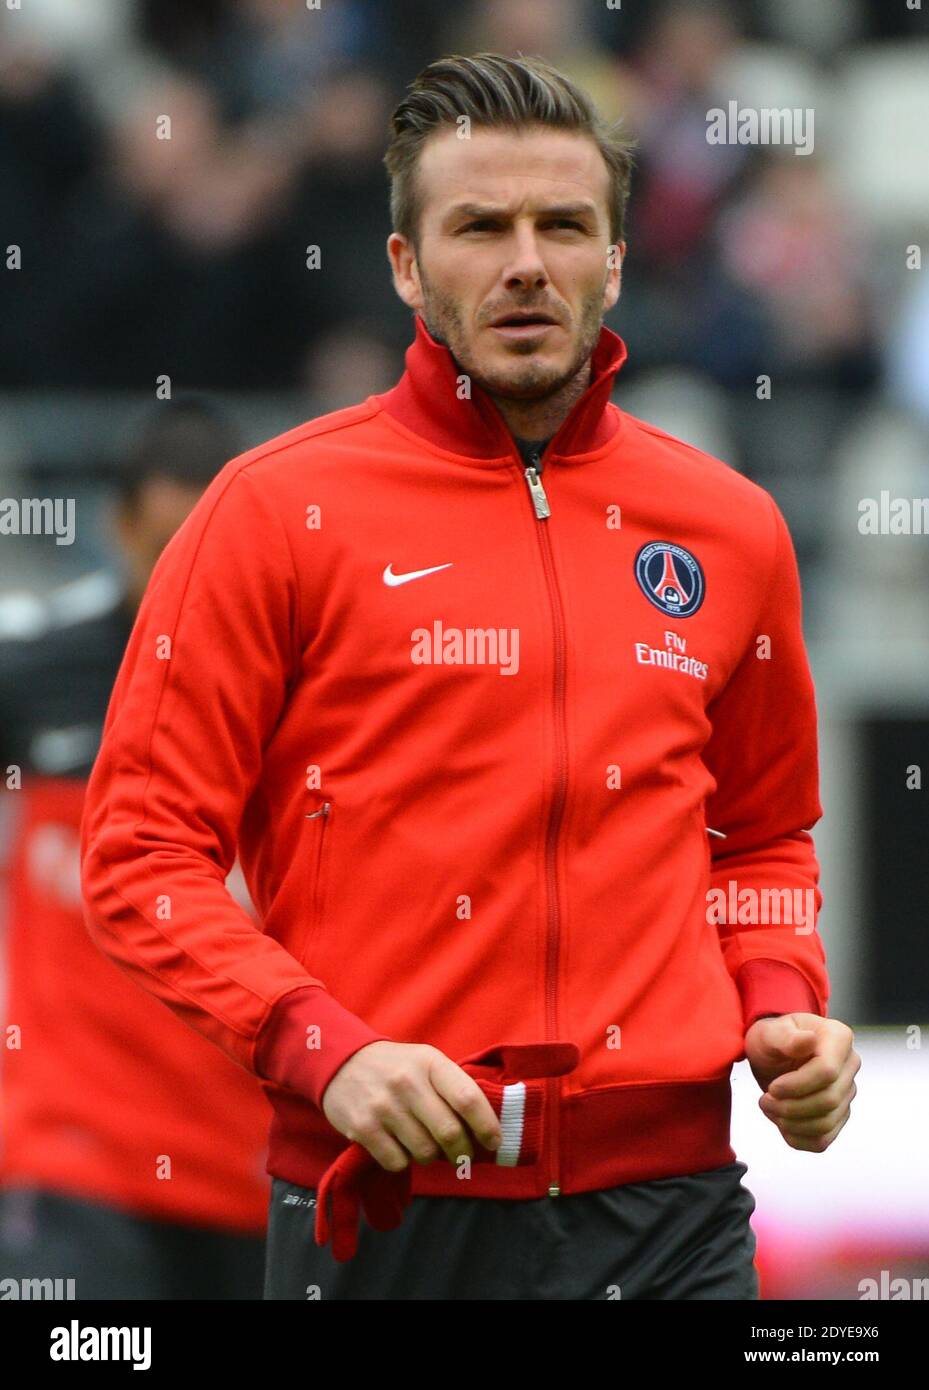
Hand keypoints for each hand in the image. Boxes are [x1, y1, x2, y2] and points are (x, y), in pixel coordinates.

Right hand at [321, 1041, 502, 1172]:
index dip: (487, 1126)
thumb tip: (486, 1128)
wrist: (341, 1062)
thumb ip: (453, 1087)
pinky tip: (399, 1145)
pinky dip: (404, 1161)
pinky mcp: (363, 1128)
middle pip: (449, 1133)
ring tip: (425, 1144)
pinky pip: (398, 1162)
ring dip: (431, 1156)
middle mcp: (407, 1082)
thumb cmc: (396, 1067)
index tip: (494, 1142)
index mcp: (430, 1062)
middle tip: (463, 1156)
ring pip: (425, 1152)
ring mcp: (383, 1106)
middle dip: (462, 1152)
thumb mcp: (426, 1061)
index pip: (468, 1099)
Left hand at [745, 1012, 859, 1152]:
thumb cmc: (772, 1039)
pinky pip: (823, 1139)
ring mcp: (847, 1092)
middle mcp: (850, 1065)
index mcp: (839, 1038)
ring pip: (826, 1123)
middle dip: (790, 1106)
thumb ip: (786, 1037)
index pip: (827, 1072)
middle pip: (828, 1100)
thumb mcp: (770, 1033)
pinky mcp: (838, 1115)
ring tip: (769, 1108)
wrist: (773, 1055)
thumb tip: (808, 1040)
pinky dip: (798, 1138)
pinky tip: (780, 1123)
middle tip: (764, 1100)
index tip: (773, 1088)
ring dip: (791, 1123)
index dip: (797, 1086)